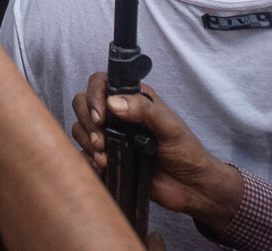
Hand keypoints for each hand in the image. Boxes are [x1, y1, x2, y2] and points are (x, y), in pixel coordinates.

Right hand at [72, 74, 242, 227]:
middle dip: (88, 123)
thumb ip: (144, 110)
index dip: (93, 96)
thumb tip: (112, 103)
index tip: (100, 117)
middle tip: (101, 142)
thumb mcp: (170, 126)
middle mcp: (116, 114)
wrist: (191, 188)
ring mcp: (110, 136)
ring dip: (87, 142)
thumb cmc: (186, 152)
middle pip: (82, 104)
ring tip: (105, 158)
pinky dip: (87, 158)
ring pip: (80, 127)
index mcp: (131, 99)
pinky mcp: (108, 157)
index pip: (99, 83)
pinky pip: (84, 152)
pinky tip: (102, 166)